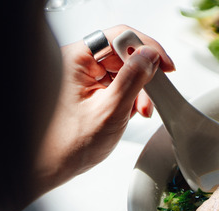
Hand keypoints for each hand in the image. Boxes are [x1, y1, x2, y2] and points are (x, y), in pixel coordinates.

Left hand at [33, 25, 175, 197]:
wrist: (53, 165)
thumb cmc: (70, 144)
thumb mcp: (110, 110)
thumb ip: (132, 80)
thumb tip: (149, 56)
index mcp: (76, 60)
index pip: (118, 38)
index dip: (146, 48)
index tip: (164, 65)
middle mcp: (79, 64)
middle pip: (123, 54)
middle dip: (143, 75)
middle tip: (153, 96)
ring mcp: (85, 77)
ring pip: (124, 70)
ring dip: (139, 89)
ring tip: (140, 110)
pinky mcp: (91, 90)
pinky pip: (119, 84)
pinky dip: (131, 97)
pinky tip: (132, 111)